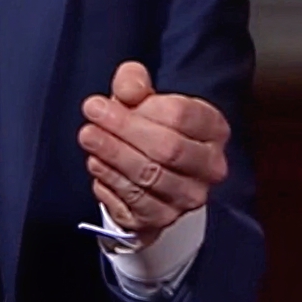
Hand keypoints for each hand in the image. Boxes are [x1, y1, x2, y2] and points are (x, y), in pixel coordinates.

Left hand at [79, 61, 230, 242]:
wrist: (150, 170)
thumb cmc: (149, 126)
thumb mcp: (141, 96)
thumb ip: (133, 82)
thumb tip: (129, 90)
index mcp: (212, 128)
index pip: (180, 115)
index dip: (139, 108)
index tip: (99, 103)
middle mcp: (210, 166)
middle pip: (167, 149)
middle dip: (123, 133)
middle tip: (90, 122)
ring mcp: (189, 196)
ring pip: (149, 177)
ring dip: (113, 157)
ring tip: (89, 138)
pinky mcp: (164, 219)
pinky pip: (135, 201)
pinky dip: (111, 182)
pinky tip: (97, 164)